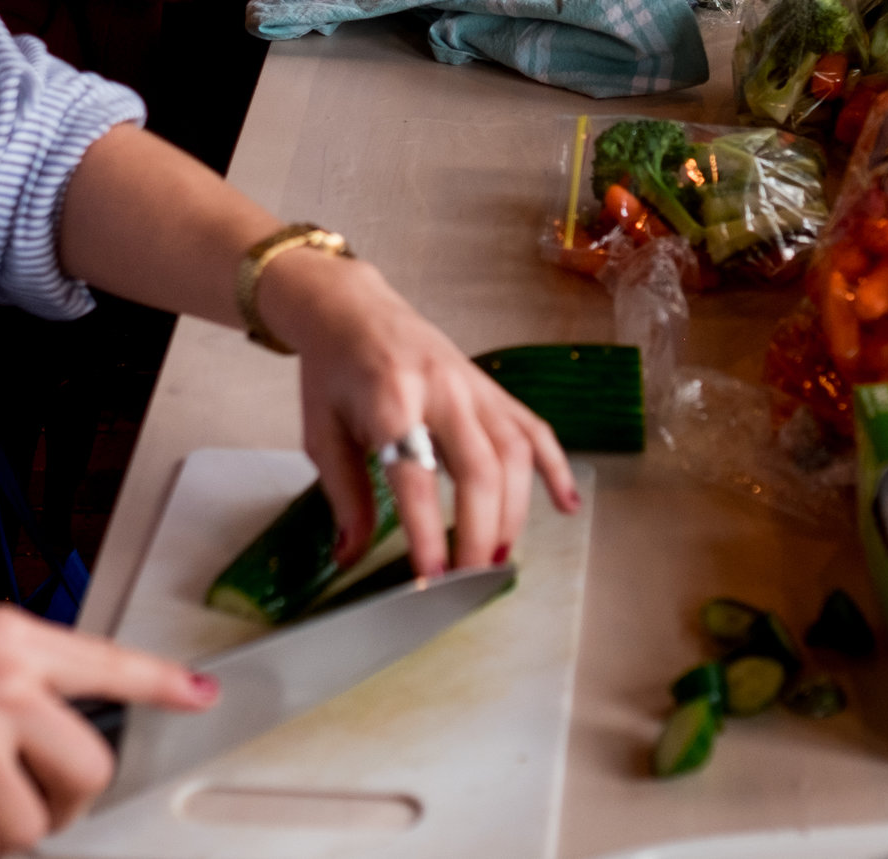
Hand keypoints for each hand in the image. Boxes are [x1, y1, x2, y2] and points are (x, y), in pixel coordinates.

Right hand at [0, 605, 216, 858]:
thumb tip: (36, 700)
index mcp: (7, 638)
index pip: (108, 664)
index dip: (162, 685)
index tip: (200, 697)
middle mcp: (5, 688)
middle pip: (90, 768)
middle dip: (69, 800)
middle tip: (36, 804)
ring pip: (35, 823)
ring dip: (0, 830)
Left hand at [254, 249, 581, 575]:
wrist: (353, 309)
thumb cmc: (334, 372)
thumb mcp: (322, 432)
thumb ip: (344, 495)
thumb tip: (351, 557)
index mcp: (389, 395)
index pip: (415, 472)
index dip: (425, 528)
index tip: (429, 576)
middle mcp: (441, 387)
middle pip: (478, 466)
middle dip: (479, 530)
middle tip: (468, 579)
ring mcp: (474, 385)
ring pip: (513, 451)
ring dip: (513, 511)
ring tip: (495, 559)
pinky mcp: (493, 387)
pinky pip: (534, 428)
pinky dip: (556, 468)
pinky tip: (565, 506)